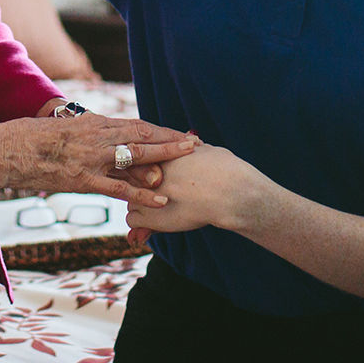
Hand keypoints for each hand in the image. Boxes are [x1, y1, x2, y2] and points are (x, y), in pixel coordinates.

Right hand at [0, 114, 195, 206]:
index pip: (131, 125)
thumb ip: (76, 131)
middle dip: (169, 138)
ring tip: (189, 159)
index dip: (156, 130)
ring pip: (136, 155)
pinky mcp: (82, 179)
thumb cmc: (21, 138)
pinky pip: (118, 188)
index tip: (176, 132)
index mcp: (88, 122)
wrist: (1, 149)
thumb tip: (85, 133)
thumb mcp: (54, 127)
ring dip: (164, 157)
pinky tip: (161, 200)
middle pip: (141, 135)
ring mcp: (90, 157)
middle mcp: (94, 135)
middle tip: (194, 141)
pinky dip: (142, 194)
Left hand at [125, 144, 258, 235]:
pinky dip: (141, 224)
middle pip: (131, 178)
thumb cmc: (227, 171)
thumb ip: (194, 146)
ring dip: (140, 204)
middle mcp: (152, 173)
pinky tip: (153, 224)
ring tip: (155, 209)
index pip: (140, 158)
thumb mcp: (207, 150)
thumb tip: (192, 139)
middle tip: (153, 192)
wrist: (234, 194)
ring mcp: (150, 195)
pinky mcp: (152, 218)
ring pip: (130, 199)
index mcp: (163, 155)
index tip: (154, 176)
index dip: (146, 168)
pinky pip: (132, 220)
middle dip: (139, 184)